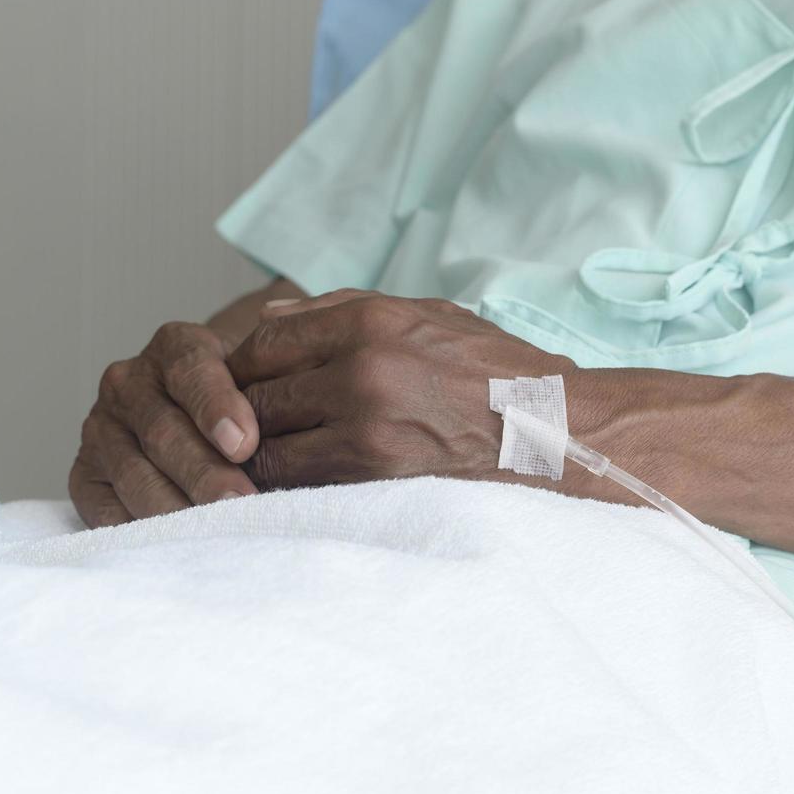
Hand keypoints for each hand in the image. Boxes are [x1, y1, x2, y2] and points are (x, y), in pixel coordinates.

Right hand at [69, 322, 259, 526]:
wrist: (203, 413)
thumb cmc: (248, 399)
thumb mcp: (264, 380)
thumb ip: (276, 393)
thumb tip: (304, 430)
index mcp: (176, 347)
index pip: (192, 371)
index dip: (217, 407)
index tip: (245, 443)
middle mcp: (129, 382)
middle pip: (163, 430)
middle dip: (204, 470)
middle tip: (240, 501)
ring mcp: (101, 429)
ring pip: (135, 472)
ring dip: (176, 506)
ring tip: (215, 532)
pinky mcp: (85, 474)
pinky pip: (104, 506)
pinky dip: (139, 528)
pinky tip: (175, 544)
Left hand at [228, 290, 574, 489]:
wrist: (551, 427)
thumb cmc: (490, 368)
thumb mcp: (424, 314)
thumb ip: (340, 310)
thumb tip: (266, 316)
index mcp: (370, 322)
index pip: (265, 341)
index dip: (242, 366)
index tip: (245, 383)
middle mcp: (361, 370)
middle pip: (257, 397)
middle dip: (246, 415)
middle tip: (250, 428)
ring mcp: (367, 427)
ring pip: (269, 448)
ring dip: (263, 455)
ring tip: (275, 456)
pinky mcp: (377, 476)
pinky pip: (302, 482)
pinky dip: (292, 483)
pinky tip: (305, 478)